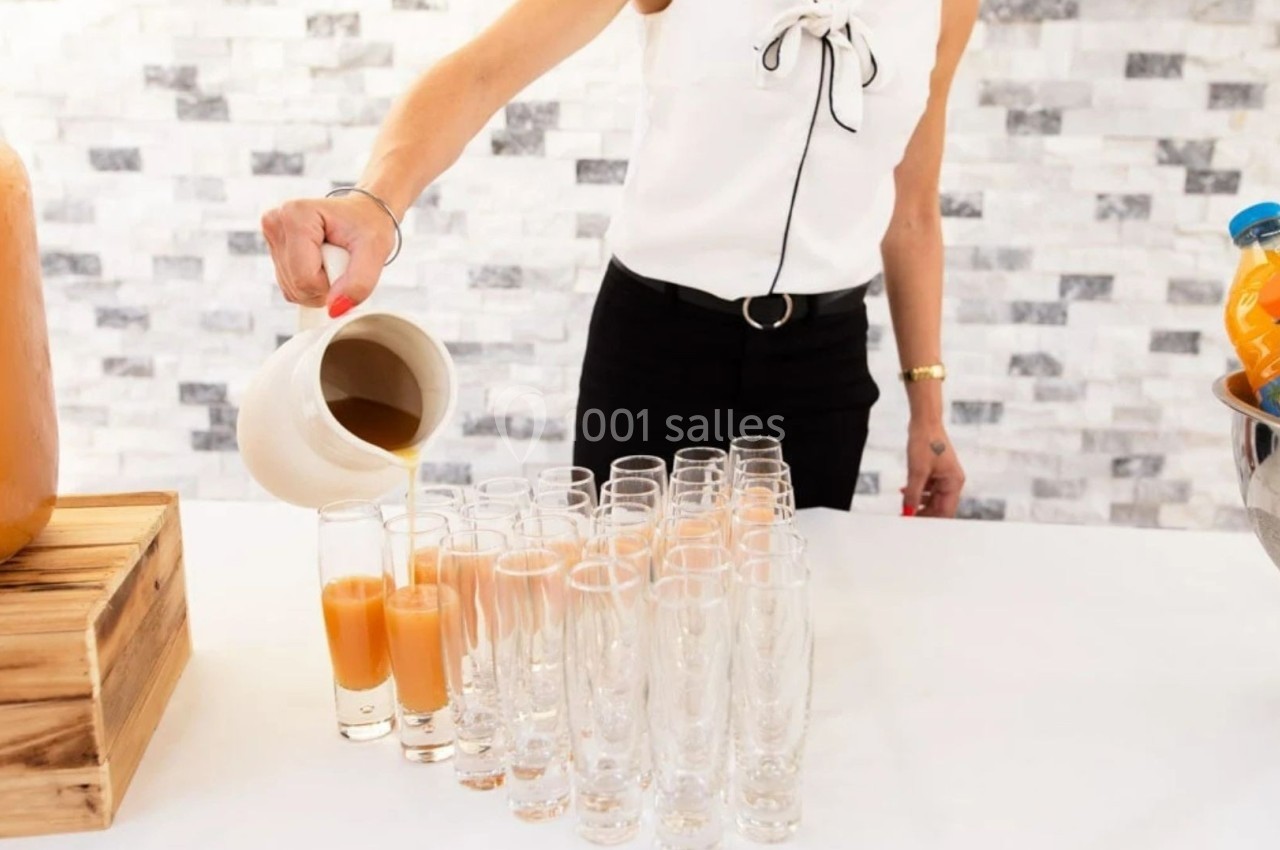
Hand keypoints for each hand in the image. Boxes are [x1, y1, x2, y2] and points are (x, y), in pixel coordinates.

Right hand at [260, 194, 396, 315]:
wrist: (364, 214)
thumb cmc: (369, 225)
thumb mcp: (375, 251)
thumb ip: (359, 283)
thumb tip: (335, 309)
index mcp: (296, 215)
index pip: (305, 278)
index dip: (330, 285)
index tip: (346, 265)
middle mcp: (276, 222)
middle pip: (296, 286)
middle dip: (324, 286)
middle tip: (342, 262)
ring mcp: (272, 236)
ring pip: (292, 290)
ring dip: (318, 286)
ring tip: (334, 260)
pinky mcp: (273, 249)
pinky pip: (290, 287)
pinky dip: (311, 284)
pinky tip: (322, 264)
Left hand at [901, 420, 964, 517]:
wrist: (924, 421)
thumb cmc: (926, 441)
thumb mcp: (917, 471)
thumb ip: (913, 494)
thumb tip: (909, 511)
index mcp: (954, 483)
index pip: (945, 511)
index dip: (930, 520)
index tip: (916, 525)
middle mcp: (952, 481)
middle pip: (939, 506)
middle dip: (922, 511)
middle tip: (906, 516)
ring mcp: (944, 476)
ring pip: (932, 498)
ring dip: (918, 501)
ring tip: (904, 503)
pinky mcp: (936, 471)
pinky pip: (928, 487)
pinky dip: (917, 491)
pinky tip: (905, 490)